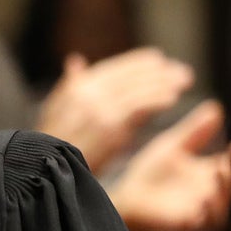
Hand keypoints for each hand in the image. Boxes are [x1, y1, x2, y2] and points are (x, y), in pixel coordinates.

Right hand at [35, 48, 192, 172]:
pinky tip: (172, 98)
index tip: (157, 58)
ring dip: (164, 83)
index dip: (137, 61)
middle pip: (129, 77)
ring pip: (138, 90)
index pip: (112, 68)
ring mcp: (99, 110)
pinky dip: (157, 100)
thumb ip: (69, 84)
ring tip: (184, 80)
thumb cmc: (53, 146)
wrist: (46, 172)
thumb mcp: (55, 111)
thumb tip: (76, 60)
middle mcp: (86, 94)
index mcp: (75, 89)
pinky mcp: (110, 128)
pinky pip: (139, 108)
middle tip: (181, 71)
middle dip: (157, 71)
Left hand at [108, 100, 230, 230]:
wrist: (128, 199)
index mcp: (210, 173)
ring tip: (221, 173)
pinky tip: (206, 198)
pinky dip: (209, 211)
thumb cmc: (151, 173)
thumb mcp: (174, 146)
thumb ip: (195, 131)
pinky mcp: (190, 224)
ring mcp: (203, 210)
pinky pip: (207, 222)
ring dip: (227, 192)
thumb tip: (217, 107)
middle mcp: (212, 193)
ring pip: (226, 205)